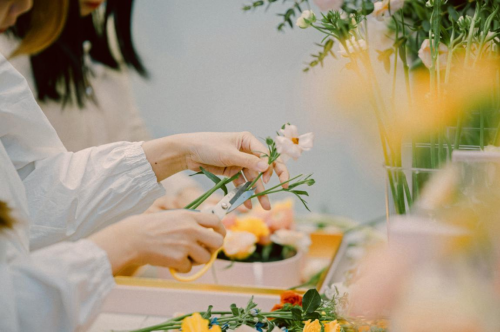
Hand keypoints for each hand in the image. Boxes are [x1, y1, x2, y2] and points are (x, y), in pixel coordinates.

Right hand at [89, 210, 224, 273]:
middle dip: (214, 249)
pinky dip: (181, 267)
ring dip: (196, 259)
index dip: (221, 230)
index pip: (216, 221)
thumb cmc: (151, 227)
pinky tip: (171, 259)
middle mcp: (191, 229)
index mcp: (190, 216)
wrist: (133, 238)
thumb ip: (191, 221)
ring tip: (182, 254)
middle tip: (205, 250)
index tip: (219, 235)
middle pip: (217, 242)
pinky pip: (189, 267)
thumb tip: (208, 232)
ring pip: (205, 258)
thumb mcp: (173, 216)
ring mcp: (186, 244)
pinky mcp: (178, 259)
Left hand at [142, 132, 288, 209]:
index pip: (266, 154)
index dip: (271, 166)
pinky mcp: (231, 171)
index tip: (268, 179)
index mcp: (248, 141)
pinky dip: (244, 193)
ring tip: (265, 207)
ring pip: (252, 178)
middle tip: (284, 189)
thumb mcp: (228, 154)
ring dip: (258, 192)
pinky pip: (241, 184)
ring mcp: (239, 162)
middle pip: (263, 167)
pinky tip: (247, 204)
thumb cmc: (207, 146)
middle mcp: (246, 151)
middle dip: (270, 180)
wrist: (187, 153)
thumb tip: (267, 167)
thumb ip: (248, 161)